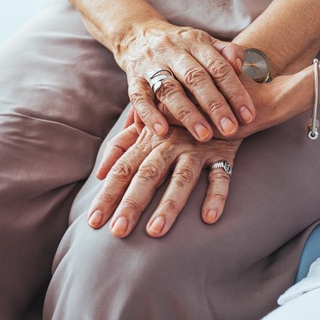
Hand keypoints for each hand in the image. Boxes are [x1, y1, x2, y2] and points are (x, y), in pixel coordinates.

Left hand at [87, 124, 240, 237]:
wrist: (226, 88)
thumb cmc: (185, 109)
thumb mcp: (152, 122)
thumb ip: (124, 144)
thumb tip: (99, 172)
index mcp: (150, 138)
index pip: (123, 169)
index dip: (108, 194)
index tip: (94, 221)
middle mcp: (171, 142)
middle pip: (147, 175)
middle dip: (131, 203)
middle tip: (118, 231)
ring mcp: (198, 147)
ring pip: (181, 178)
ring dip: (169, 204)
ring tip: (156, 230)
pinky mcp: (224, 150)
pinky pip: (221, 175)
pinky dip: (216, 195)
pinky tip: (209, 218)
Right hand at [116, 19, 255, 141]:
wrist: (137, 33)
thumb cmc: (183, 46)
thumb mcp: (206, 42)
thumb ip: (228, 53)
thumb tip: (240, 67)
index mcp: (196, 42)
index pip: (219, 67)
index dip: (235, 92)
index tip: (248, 116)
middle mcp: (173, 51)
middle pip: (196, 79)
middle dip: (215, 106)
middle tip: (230, 129)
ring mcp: (151, 64)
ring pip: (169, 90)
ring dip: (188, 115)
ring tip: (204, 136)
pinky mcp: (133, 78)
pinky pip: (138, 97)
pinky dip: (150, 115)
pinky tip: (163, 131)